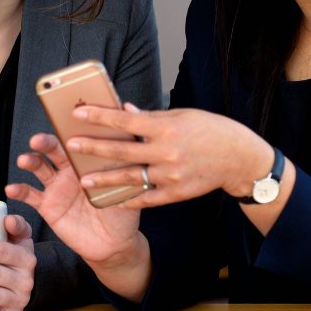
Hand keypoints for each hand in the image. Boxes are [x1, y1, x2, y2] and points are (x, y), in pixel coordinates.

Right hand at [7, 132, 140, 265]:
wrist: (112, 244)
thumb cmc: (123, 212)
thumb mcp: (128, 186)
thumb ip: (127, 163)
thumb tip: (137, 136)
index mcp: (89, 162)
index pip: (77, 140)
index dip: (68, 131)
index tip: (62, 122)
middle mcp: (70, 170)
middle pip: (54, 150)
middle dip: (45, 142)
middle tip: (37, 140)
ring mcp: (57, 187)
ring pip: (40, 168)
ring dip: (30, 161)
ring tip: (24, 160)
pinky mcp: (47, 206)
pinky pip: (30, 195)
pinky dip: (19, 190)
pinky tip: (12, 187)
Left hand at [66, 103, 273, 206]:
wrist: (238, 158)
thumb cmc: (210, 130)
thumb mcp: (182, 116)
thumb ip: (151, 117)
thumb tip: (124, 109)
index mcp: (166, 127)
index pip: (126, 120)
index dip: (101, 117)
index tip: (78, 113)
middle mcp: (166, 152)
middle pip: (122, 150)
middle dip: (94, 148)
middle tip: (72, 146)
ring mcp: (171, 175)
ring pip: (131, 178)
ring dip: (106, 179)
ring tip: (84, 181)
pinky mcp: (177, 193)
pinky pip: (148, 198)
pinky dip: (131, 200)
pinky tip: (115, 200)